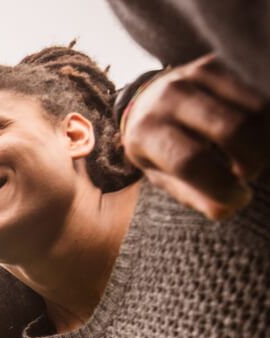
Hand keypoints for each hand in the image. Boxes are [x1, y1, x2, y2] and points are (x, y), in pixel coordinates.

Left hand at [121, 53, 269, 219]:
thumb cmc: (159, 148)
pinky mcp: (218, 61)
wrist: (148, 100)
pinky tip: (257, 134)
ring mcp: (194, 75)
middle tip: (247, 173)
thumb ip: (194, 195)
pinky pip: (261, 92)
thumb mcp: (164, 176)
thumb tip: (227, 208)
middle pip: (233, 129)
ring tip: (250, 154)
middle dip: (252, 160)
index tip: (238, 197)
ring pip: (256, 109)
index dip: (221, 186)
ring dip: (264, 141)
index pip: (191, 161)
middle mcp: (169, 98)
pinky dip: (268, 120)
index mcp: (147, 132)